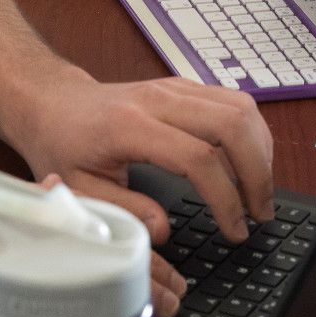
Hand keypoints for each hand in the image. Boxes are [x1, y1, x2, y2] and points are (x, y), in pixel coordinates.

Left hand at [14, 74, 274, 244]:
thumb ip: (124, 210)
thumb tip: (165, 230)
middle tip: (260, 214)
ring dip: (261, 152)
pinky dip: (252, 134)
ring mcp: (175, 87)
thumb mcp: (79, 188)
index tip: (234, 230)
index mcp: (130, 126)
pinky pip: (234, 101)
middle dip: (257, 173)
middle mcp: (159, 99)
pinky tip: (250, 164)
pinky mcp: (185, 86)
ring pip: (241, 107)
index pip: (197, 158)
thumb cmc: (63, 145)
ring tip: (260, 193)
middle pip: (232, 124)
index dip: (225, 199)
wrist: (54, 102)